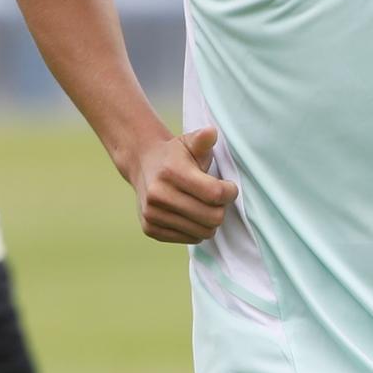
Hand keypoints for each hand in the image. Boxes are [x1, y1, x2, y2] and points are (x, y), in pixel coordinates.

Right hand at [133, 126, 238, 242]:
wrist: (142, 165)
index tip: (229, 187)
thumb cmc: (175, 155)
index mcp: (172, 172)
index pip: (215, 193)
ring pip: (202, 232)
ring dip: (209, 221)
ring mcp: (153, 214)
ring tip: (204, 206)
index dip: (230, 192)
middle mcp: (159, 195)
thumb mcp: (189, 142)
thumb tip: (210, 133)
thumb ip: (203, 139)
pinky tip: (190, 215)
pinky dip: (195, 230)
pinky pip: (189, 239)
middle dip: (221, 209)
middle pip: (212, 217)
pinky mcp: (151, 229)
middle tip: (217, 199)